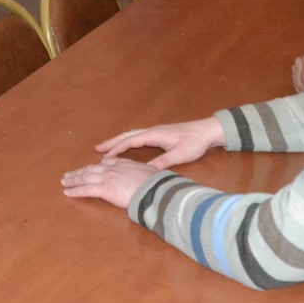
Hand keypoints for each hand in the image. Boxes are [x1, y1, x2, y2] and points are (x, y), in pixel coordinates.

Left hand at [61, 157, 156, 208]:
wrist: (155, 189)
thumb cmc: (157, 183)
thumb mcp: (151, 173)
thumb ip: (145, 174)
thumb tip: (152, 178)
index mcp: (123, 163)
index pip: (104, 163)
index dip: (95, 167)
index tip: (89, 168)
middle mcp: (112, 168)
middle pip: (91, 169)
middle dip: (79, 172)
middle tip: (69, 174)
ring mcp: (107, 178)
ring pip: (85, 177)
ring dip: (73, 179)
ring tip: (64, 181)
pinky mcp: (104, 189)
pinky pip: (85, 190)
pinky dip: (75, 190)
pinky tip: (67, 192)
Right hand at [94, 117, 224, 169]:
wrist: (206, 131)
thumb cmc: (194, 143)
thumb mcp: (179, 155)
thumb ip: (162, 162)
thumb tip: (146, 171)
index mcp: (154, 134)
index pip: (130, 141)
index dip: (117, 148)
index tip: (104, 156)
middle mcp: (152, 130)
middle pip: (127, 135)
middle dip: (112, 142)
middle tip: (97, 148)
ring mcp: (155, 131)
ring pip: (132, 134)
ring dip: (118, 140)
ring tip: (106, 146)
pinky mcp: (159, 133)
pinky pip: (138, 136)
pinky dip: (127, 140)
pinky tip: (126, 145)